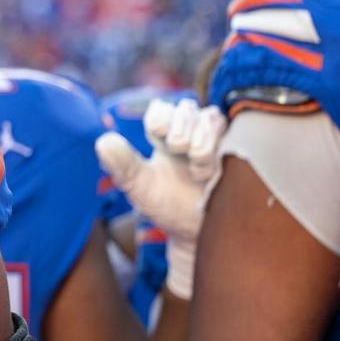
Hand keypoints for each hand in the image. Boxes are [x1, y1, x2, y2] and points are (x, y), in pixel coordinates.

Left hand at [94, 98, 224, 299]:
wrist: (198, 232)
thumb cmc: (167, 205)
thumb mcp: (140, 187)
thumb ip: (122, 165)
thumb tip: (102, 141)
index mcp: (164, 136)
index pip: (161, 109)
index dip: (160, 118)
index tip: (158, 135)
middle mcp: (190, 132)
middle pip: (186, 108)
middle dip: (180, 130)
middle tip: (179, 153)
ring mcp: (216, 140)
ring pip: (210, 117)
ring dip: (201, 140)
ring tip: (197, 168)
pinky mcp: (237, 149)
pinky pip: (234, 132)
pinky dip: (221, 147)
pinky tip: (214, 169)